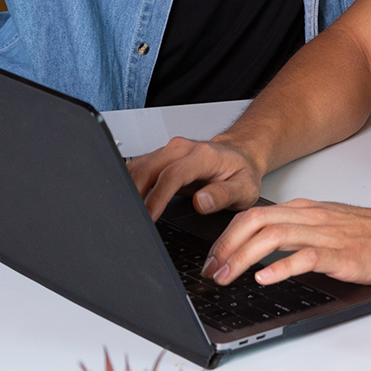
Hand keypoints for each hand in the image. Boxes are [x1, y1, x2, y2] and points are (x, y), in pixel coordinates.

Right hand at [127, 136, 265, 219]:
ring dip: (128, 189)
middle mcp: (182, 149)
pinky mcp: (161, 157)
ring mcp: (169, 151)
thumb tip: (201, 202)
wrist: (239, 155)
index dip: (157, 197)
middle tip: (131, 221)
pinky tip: (128, 201)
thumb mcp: (244, 189)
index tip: (149, 217)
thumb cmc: (241, 173)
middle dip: (135, 195)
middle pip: (148, 169)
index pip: (172, 175)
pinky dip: (129, 183)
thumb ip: (223, 195)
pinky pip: (139, 167)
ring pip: (138, 167)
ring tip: (126, 215)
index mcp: (202, 156)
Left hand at [201, 198, 370, 287]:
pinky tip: (265, 278)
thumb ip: (297, 232)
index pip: (254, 214)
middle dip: (226, 245)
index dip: (227, 235)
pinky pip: (305, 256)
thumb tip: (262, 249)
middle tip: (211, 269)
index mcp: (305, 209)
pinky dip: (280, 267)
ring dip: (243, 257)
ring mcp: (326, 233)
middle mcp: (311, 216)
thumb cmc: (369, 236)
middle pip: (256, 221)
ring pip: (273, 236)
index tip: (212, 257)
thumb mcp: (326, 227)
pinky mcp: (341, 253)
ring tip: (227, 276)